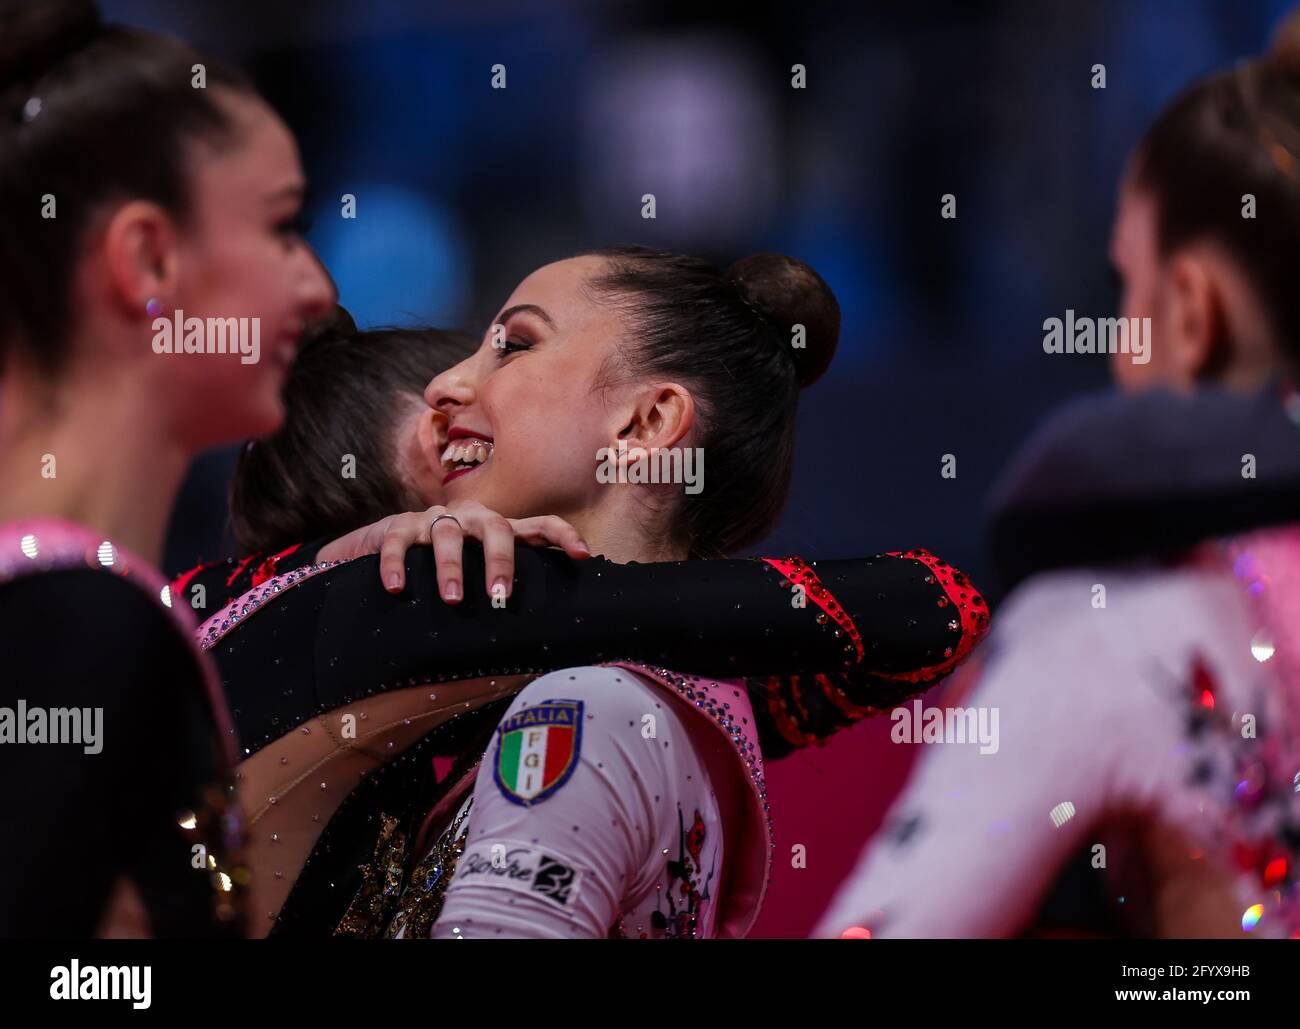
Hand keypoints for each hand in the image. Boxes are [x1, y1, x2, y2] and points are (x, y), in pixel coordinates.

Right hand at [316, 500, 589, 601]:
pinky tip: (396, 588)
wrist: (387, 541)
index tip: (583, 556)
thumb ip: (506, 583)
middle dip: (500, 561)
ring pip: (447, 535)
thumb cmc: (447, 562)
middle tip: (500, 597)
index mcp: (498, 528)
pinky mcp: (398, 527)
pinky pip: (398, 542)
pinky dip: (396, 565)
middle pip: (495, 528)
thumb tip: (548, 622)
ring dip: (450, 567)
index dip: (563, 535)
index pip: (539, 525)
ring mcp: (434, 520)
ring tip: (452, 599)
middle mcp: (471, 518)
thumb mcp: (479, 568)